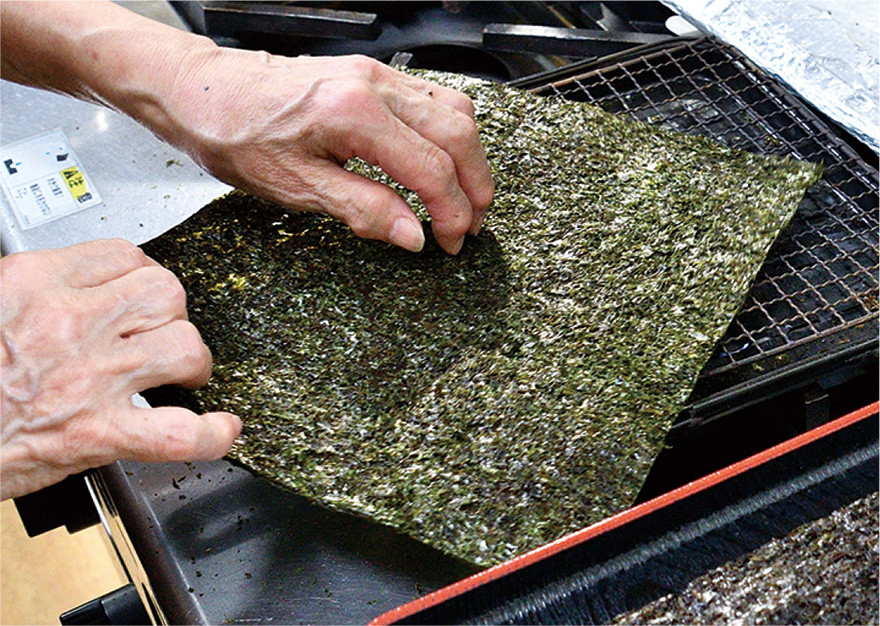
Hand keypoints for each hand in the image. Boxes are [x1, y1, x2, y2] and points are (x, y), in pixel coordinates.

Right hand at [0, 239, 240, 499]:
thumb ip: (24, 285)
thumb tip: (55, 280)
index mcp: (33, 283)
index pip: (122, 256)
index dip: (140, 272)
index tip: (137, 287)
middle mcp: (68, 324)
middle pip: (163, 294)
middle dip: (172, 311)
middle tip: (162, 327)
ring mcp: (89, 379)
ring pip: (182, 346)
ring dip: (192, 359)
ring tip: (184, 370)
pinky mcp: (96, 435)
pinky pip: (175, 434)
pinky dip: (208, 435)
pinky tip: (222, 429)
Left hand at [158, 51, 494, 254]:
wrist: (205, 93)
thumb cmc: (236, 136)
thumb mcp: (296, 187)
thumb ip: (363, 210)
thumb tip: (413, 235)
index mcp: (353, 114)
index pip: (431, 168)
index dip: (451, 212)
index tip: (452, 242)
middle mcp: (373, 84)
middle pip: (457, 134)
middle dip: (475, 186)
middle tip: (471, 227)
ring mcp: (376, 74)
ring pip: (454, 111)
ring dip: (470, 158)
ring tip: (463, 198)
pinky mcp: (372, 74)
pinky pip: (432, 99)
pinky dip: (450, 134)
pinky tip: (442, 161)